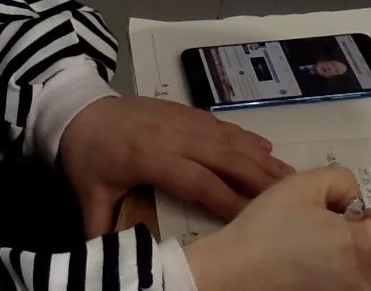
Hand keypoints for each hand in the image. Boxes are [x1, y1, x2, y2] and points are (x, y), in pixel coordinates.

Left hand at [59, 96, 293, 236]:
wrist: (79, 109)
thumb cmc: (87, 154)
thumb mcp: (88, 194)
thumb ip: (99, 227)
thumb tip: (107, 262)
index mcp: (150, 157)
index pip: (197, 181)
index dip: (225, 199)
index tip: (253, 219)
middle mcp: (173, 136)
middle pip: (224, 157)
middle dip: (258, 177)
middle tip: (291, 195)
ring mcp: (182, 120)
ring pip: (228, 139)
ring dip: (260, 156)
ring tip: (290, 174)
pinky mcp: (185, 111)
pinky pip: (222, 125)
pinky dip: (246, 136)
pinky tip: (267, 148)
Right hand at [185, 166, 370, 290]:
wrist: (232, 275)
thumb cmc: (265, 229)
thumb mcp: (302, 184)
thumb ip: (342, 181)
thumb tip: (355, 202)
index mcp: (361, 248)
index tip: (359, 215)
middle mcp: (366, 283)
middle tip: (337, 228)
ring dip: (366, 259)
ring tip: (324, 248)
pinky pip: (361, 289)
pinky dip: (349, 276)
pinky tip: (317, 266)